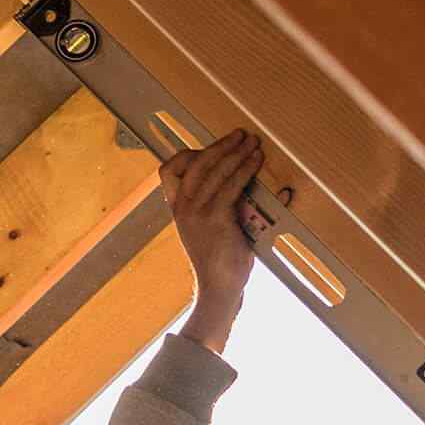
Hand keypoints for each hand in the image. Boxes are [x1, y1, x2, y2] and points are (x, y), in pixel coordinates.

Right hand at [160, 129, 263, 349]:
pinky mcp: (215, 218)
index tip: (205, 149)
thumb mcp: (211, 228)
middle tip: (241, 135)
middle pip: (196, 162)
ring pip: (215, 170)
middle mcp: (183, 208)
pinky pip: (231, 185)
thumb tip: (242, 181)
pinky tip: (256, 161)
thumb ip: (219, 204)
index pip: (168, 171)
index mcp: (178, 209)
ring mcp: (197, 212)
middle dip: (221, 145)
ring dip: (236, 153)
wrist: (219, 289)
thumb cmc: (220, 261)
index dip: (186, 155)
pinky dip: (245, 169)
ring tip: (253, 143)